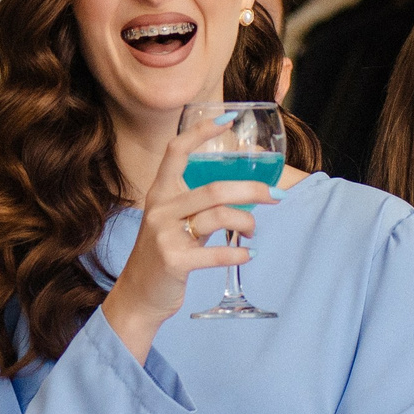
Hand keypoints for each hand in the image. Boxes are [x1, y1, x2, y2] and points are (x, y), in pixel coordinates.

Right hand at [100, 112, 276, 359]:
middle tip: (275, 196)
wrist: (138, 295)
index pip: (176, 151)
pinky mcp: (174, 261)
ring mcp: (164, 235)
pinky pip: (215, 252)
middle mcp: (159, 208)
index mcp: (159, 193)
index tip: (227, 119)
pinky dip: (238, 253)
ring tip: (254, 231)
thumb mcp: (173, 221)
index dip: (201, 133)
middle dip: (251, 189)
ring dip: (247, 223)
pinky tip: (248, 254)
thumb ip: (199, 205)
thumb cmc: (163, 254)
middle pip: (212, 188)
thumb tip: (245, 191)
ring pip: (218, 217)